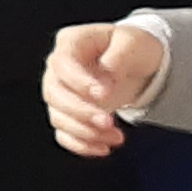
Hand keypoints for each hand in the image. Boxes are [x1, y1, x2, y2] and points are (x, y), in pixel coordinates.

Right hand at [45, 22, 166, 159]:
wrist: (136, 63)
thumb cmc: (132, 47)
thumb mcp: (132, 42)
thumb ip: (118, 57)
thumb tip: (107, 80)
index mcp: (71, 43)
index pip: (63, 63)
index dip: (79, 82)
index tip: (105, 94)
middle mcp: (58, 68)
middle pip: (55, 93)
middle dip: (81, 112)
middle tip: (108, 121)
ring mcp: (61, 92)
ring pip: (58, 116)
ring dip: (84, 132)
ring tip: (115, 136)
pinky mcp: (69, 113)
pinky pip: (64, 133)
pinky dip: (80, 145)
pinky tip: (102, 148)